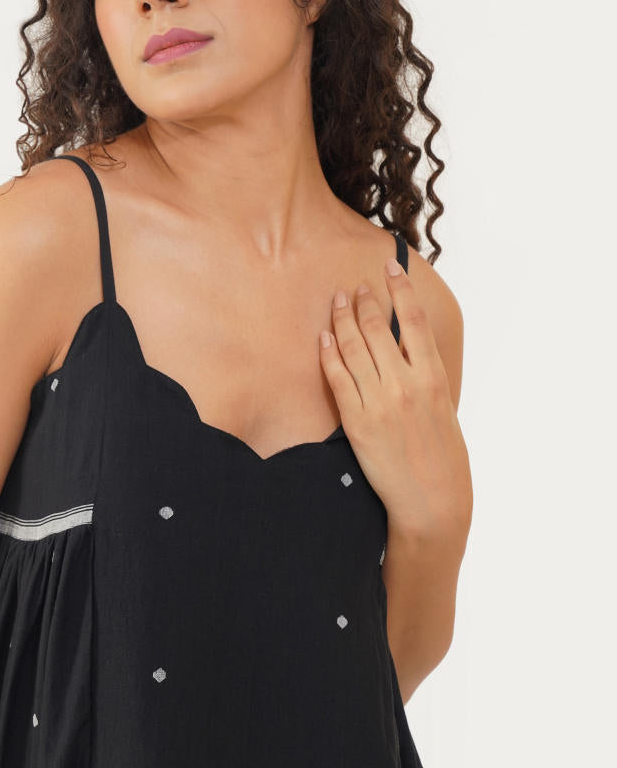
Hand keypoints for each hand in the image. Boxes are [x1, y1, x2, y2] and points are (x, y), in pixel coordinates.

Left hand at [319, 256, 471, 538]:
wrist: (432, 501)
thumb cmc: (443, 457)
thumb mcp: (444, 409)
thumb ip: (425, 377)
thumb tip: (406, 349)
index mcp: (434, 378)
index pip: (414, 321)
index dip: (401, 288)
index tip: (391, 266)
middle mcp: (406, 385)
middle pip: (378, 328)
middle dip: (365, 301)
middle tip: (355, 286)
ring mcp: (379, 402)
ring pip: (354, 348)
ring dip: (343, 319)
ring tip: (337, 301)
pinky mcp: (356, 422)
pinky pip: (337, 379)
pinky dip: (329, 354)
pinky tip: (324, 338)